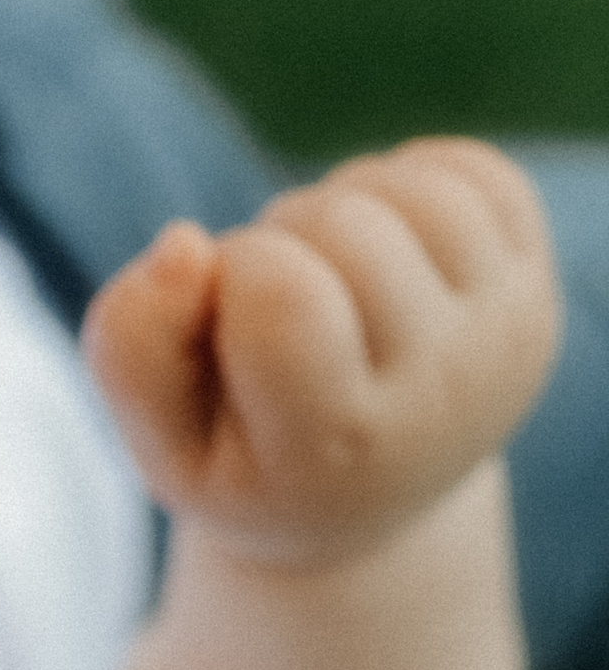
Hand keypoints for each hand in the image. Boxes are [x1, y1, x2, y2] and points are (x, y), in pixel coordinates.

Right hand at [83, 139, 559, 561]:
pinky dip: (405, 184)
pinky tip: (380, 251)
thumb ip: (132, 350)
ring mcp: (504, 336)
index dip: (228, 275)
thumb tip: (185, 242)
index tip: (225, 326)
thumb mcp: (162, 442)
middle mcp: (445, 394)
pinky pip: (469, 168)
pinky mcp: (538, 288)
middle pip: (343, 225)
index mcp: (339, 447)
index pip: (284, 293)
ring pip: (408, 187)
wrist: (373, 501)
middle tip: (275, 312)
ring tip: (325, 278)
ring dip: (341, 207)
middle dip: (280, 239)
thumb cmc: (247, 462)